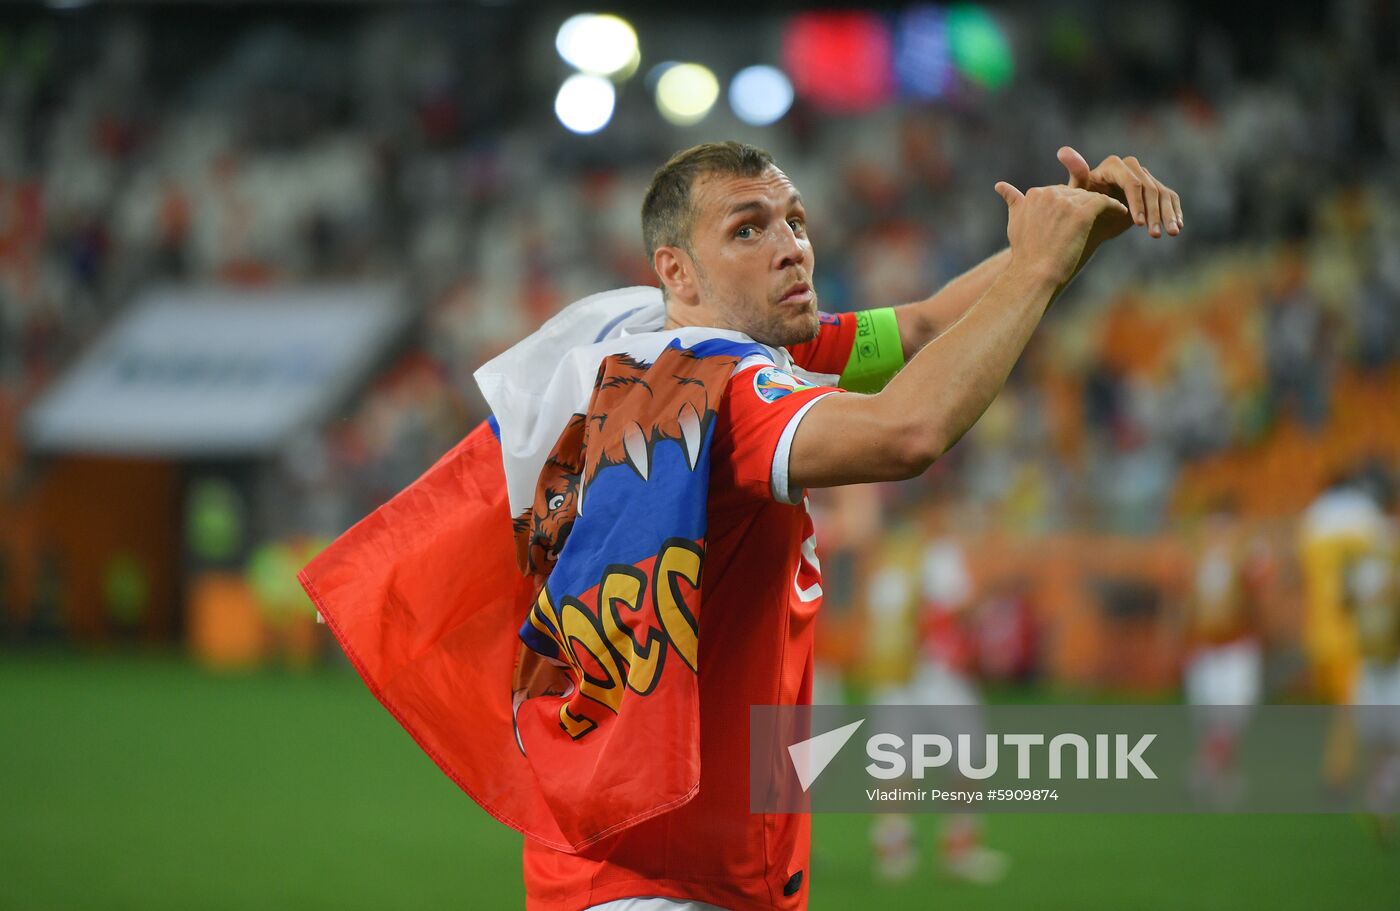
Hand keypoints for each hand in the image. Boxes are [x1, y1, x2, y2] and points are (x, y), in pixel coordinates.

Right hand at [994, 181, 1129, 288]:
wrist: (1034, 274)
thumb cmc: (1026, 254)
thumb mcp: (1015, 222)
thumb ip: (1013, 201)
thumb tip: (999, 186)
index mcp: (1034, 194)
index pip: (1059, 193)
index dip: (1069, 207)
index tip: (1078, 218)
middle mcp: (1049, 193)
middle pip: (1076, 193)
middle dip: (1085, 205)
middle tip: (1100, 217)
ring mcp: (1066, 202)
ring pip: (1091, 197)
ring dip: (1103, 206)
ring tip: (1113, 215)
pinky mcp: (1083, 212)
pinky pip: (1105, 202)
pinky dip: (1115, 207)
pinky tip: (1121, 214)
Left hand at [1057, 146, 1183, 238]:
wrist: (1089, 218)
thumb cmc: (1078, 206)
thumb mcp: (1075, 195)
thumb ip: (1075, 174)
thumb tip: (1062, 151)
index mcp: (1113, 166)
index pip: (1132, 182)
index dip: (1137, 203)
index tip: (1137, 225)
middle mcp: (1131, 167)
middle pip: (1150, 189)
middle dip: (1154, 213)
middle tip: (1155, 235)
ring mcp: (1144, 177)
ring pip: (1163, 194)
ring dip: (1168, 215)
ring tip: (1171, 234)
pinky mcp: (1154, 189)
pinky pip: (1170, 198)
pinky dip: (1175, 212)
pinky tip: (1177, 227)